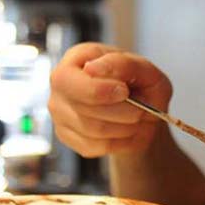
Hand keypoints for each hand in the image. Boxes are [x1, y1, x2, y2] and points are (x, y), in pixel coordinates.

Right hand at [49, 42, 172, 156]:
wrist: (143, 113)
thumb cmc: (141, 86)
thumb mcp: (144, 70)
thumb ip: (123, 64)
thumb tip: (92, 69)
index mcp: (76, 58)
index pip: (67, 79)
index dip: (98, 90)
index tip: (125, 91)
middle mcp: (61, 84)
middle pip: (82, 108)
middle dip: (120, 111)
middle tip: (139, 109)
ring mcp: (60, 112)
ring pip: (91, 129)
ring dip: (123, 127)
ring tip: (134, 119)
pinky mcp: (66, 136)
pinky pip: (91, 146)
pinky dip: (117, 142)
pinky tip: (124, 131)